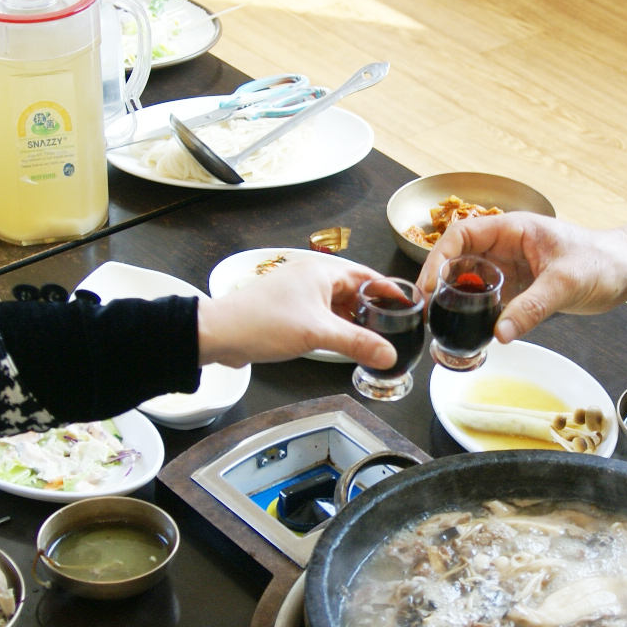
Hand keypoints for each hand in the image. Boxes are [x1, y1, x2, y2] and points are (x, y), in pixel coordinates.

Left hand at [197, 252, 396, 367]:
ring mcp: (299, 294)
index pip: (368, 276)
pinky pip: (321, 315)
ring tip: (371, 340)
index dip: (390, 292)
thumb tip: (387, 355)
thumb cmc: (261, 323)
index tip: (407, 307)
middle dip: (373, 310)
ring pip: (337, 305)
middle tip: (392, 330)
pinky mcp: (288, 310)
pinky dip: (335, 327)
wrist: (219, 334)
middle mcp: (311, 277)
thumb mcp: (317, 334)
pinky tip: (342, 344)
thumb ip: (357, 344)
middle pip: (354, 291)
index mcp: (322, 272)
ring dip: (353, 322)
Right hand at [415, 211, 626, 342]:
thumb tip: (500, 333)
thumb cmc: (601, 262)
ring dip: (456, 296)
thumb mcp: (565, 283)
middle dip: (439, 279)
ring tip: (441, 321)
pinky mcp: (519, 285)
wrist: (625, 271)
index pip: (463, 234)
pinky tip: (469, 327)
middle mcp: (506, 245)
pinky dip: (477, 309)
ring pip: (472, 277)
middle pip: (460, 256)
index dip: (439, 257)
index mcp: (513, 229)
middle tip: (428, 309)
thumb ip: (532, 308)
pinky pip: (489, 295)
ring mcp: (511, 265)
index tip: (429, 284)